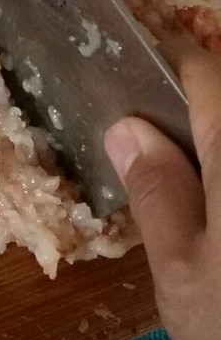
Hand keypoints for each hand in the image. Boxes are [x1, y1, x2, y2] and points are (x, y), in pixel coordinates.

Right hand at [105, 46, 220, 339]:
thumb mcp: (183, 273)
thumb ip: (156, 190)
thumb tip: (128, 126)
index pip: (201, 68)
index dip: (162, 66)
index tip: (127, 85)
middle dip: (191, 120)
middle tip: (152, 160)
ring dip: (209, 162)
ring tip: (190, 203)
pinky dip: (220, 194)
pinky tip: (215, 229)